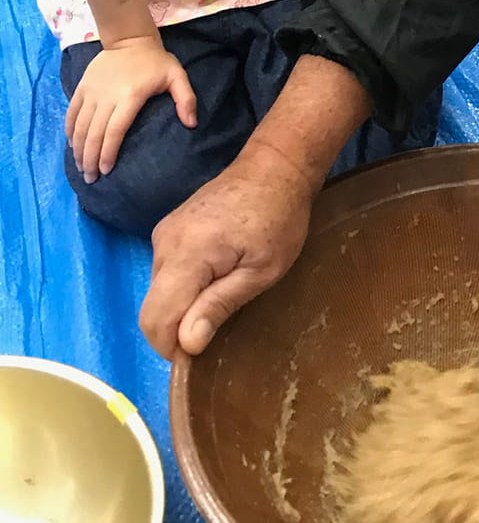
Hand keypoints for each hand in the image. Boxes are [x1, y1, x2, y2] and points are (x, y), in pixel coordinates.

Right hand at [66, 35, 194, 182]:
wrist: (129, 39)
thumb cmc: (156, 61)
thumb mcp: (177, 76)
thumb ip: (186, 99)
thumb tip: (191, 124)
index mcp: (130, 97)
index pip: (114, 131)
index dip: (108, 153)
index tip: (106, 171)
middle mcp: (106, 97)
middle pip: (94, 134)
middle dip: (90, 159)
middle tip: (90, 178)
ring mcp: (91, 92)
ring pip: (80, 126)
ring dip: (78, 149)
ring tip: (80, 168)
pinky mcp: (82, 87)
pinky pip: (72, 113)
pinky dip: (70, 131)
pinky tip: (72, 146)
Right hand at [139, 142, 312, 357]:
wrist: (275, 166)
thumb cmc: (279, 218)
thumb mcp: (262, 270)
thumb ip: (219, 305)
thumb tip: (186, 345)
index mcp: (187, 253)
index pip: (155, 319)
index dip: (171, 347)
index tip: (201, 355)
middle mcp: (164, 243)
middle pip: (154, 307)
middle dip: (179, 328)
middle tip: (221, 325)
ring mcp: (163, 233)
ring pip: (159, 291)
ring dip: (183, 306)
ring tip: (224, 295)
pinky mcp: (169, 228)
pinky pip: (166, 272)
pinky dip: (183, 287)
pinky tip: (216, 278)